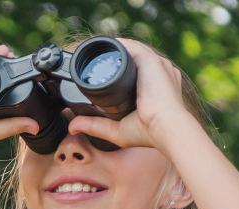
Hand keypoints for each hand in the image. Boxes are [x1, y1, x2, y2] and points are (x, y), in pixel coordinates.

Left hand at [66, 39, 196, 150]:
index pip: (133, 70)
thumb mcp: (116, 130)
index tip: (98, 73)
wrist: (166, 128)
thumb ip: (94, 126)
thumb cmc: (149, 133)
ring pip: (130, 50)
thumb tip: (72, 127)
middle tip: (91, 63)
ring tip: (92, 54)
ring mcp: (156, 63)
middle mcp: (158, 71)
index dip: (115, 70)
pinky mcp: (151, 60)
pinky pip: (131, 47)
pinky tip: (102, 48)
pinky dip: (116, 46)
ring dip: (112, 50)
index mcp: (154, 85)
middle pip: (131, 58)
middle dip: (112, 58)